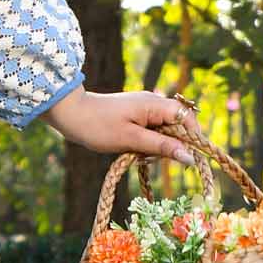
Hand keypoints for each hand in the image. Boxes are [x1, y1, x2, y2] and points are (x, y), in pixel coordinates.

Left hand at [40, 87, 195, 164]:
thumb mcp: (132, 140)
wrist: (70, 115)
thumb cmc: (99, 126)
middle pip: (178, 127)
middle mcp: (154, 103)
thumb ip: (162, 147)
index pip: (187, 119)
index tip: (186, 158)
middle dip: (169, 145)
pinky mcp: (136, 116)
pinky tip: (132, 150)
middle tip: (147, 156)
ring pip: (164, 132)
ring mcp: (145, 109)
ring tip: (135, 153)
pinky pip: (151, 132)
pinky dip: (146, 144)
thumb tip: (190, 157)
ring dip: (156, 147)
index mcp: (155, 104)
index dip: (192, 138)